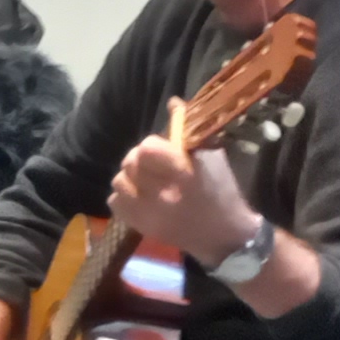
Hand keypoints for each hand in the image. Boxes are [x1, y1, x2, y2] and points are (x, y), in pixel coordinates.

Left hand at [109, 99, 262, 257]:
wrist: (224, 237)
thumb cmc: (221, 191)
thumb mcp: (212, 157)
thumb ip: (190, 130)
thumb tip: (173, 103)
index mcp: (184, 174)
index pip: (147, 148)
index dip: (152, 145)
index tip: (163, 149)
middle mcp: (163, 195)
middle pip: (130, 163)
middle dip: (139, 159)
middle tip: (153, 165)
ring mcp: (149, 214)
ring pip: (118, 182)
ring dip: (130, 178)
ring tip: (146, 181)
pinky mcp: (141, 228)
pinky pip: (115, 202)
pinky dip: (125, 196)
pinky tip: (141, 197)